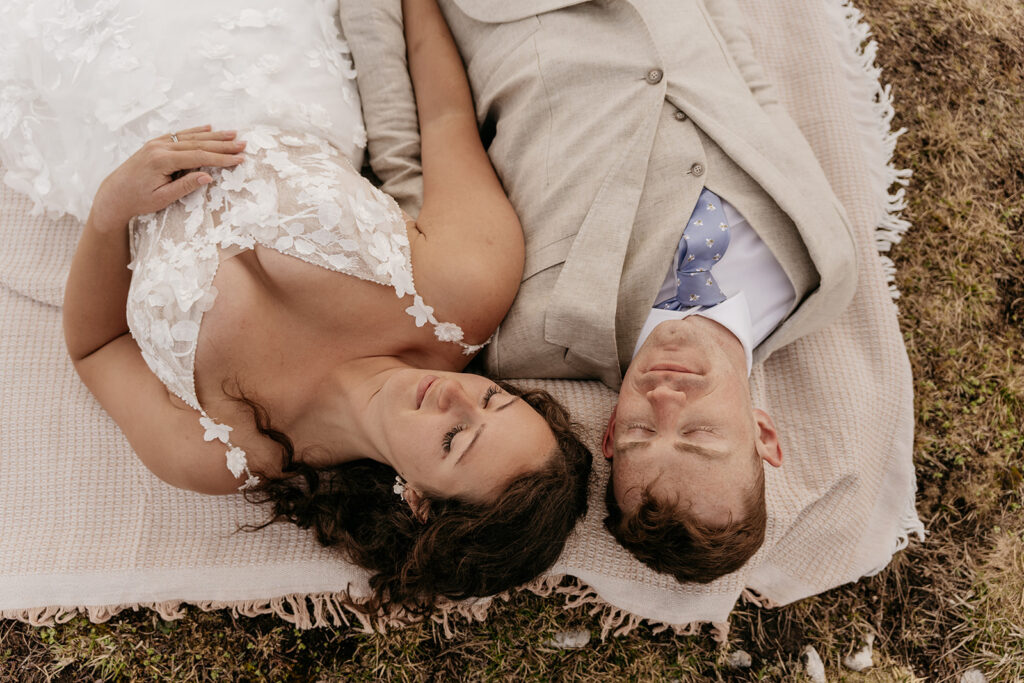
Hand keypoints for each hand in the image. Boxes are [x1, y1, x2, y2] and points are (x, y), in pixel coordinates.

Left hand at [88, 126, 245, 232]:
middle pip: (198, 143)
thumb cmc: (138, 200)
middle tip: (243, 143)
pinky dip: (195, 131)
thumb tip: (208, 177)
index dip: (221, 158)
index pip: (198, 156)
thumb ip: (185, 186)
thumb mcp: (162, 198)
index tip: (239, 159)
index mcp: (162, 160)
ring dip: (213, 136)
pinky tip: (208, 128)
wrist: (114, 195)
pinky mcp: (155, 144)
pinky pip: (179, 135)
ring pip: (190, 136)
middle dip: (222, 144)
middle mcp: (159, 147)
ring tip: (232, 134)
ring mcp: (156, 143)